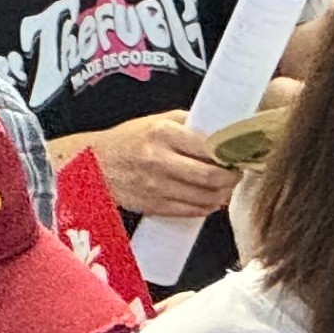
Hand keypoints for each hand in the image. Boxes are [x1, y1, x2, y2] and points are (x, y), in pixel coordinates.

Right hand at [85, 112, 236, 220]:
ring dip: (223, 194)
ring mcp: (156, 186)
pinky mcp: (154, 205)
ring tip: (226, 186)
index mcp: (162, 133)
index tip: (240, 154)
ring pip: (205, 197)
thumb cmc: (130, 140)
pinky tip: (211, 199)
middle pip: (211, 176)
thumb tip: (225, 131)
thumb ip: (189, 124)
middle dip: (232, 177)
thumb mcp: (156, 121)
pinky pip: (191, 211)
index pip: (209, 147)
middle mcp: (159, 160)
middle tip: (237, 173)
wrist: (93, 165)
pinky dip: (208, 206)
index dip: (231, 153)